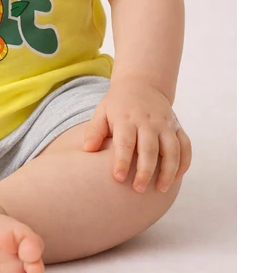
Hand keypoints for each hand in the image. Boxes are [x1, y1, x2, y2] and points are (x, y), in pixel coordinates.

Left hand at [81, 77, 191, 192]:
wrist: (141, 84)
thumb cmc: (117, 104)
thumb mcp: (102, 112)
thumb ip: (94, 131)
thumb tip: (87, 150)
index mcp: (126, 118)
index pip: (125, 142)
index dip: (122, 161)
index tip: (118, 178)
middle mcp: (148, 121)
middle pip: (150, 148)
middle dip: (145, 170)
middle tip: (138, 189)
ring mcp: (165, 123)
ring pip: (172, 148)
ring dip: (169, 170)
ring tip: (161, 189)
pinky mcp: (177, 126)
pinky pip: (185, 145)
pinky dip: (185, 161)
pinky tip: (178, 177)